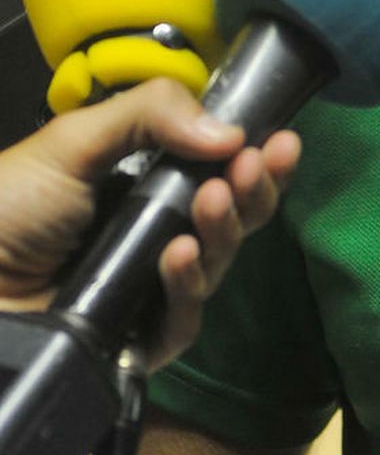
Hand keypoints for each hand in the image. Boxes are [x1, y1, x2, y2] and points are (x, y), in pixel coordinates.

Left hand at [0, 79, 299, 366]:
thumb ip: (148, 116)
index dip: (253, 160)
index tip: (278, 141)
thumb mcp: (74, 141)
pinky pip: (182, 319)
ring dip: (224, 230)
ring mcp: (148, 290)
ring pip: (215, 266)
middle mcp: (155, 237)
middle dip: (253, 192)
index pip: (217, 174)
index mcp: (144, 188)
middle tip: (253, 167)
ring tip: (213, 201)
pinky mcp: (136, 339)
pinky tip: (180, 255)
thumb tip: (229, 132)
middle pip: (231, 221)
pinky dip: (189, 286)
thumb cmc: (10, 205)